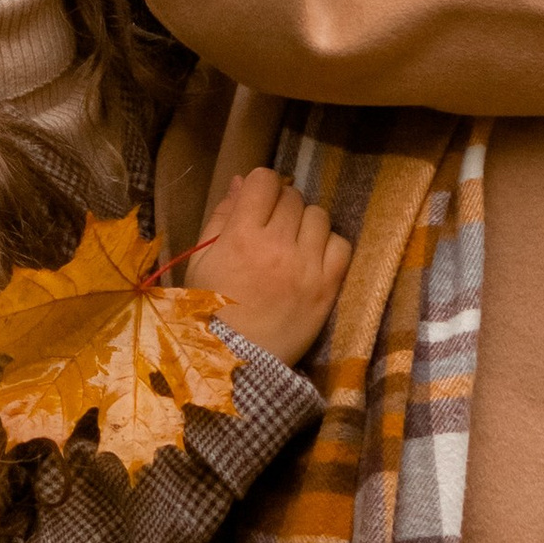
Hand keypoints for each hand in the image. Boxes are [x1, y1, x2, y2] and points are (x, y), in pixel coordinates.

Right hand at [192, 164, 350, 367]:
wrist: (234, 362)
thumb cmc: (210, 310)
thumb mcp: (202, 261)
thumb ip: (221, 217)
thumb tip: (241, 181)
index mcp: (240, 236)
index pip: (264, 180)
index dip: (261, 186)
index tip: (259, 203)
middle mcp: (276, 246)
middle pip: (292, 197)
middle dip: (282, 207)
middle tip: (273, 230)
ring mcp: (305, 267)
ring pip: (319, 216)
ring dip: (306, 224)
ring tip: (294, 246)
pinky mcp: (326, 288)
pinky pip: (342, 245)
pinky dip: (330, 246)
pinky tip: (313, 260)